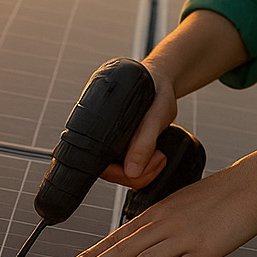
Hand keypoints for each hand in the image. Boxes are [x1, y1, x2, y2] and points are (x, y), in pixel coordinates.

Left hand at [69, 162, 256, 256]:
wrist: (251, 186)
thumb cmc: (222, 194)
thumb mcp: (183, 200)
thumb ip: (164, 217)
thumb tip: (145, 233)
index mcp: (160, 210)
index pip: (121, 233)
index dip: (98, 249)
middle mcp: (166, 223)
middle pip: (124, 248)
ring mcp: (184, 238)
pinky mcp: (203, 252)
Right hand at [99, 59, 178, 188]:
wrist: (159, 81)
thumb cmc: (154, 91)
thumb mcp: (155, 116)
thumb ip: (144, 143)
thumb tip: (132, 172)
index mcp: (97, 128)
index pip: (100, 167)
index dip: (122, 174)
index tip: (145, 167)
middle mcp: (100, 138)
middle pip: (113, 174)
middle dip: (140, 174)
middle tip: (160, 158)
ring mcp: (112, 144)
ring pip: (123, 174)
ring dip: (145, 172)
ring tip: (160, 155)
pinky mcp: (123, 148)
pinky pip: (130, 169)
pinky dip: (145, 168)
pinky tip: (157, 156)